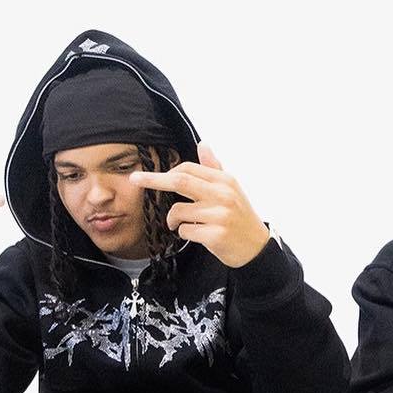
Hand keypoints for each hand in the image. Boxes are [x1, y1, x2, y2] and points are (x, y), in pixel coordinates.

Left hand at [129, 142, 270, 267]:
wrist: (256, 248)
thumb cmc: (239, 218)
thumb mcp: (231, 189)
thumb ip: (214, 168)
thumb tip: (203, 144)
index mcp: (224, 181)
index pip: (189, 169)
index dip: (166, 172)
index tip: (148, 176)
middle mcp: (223, 195)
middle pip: (180, 181)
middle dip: (154, 179)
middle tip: (135, 180)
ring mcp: (220, 215)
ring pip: (179, 211)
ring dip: (173, 220)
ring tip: (181, 224)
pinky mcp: (216, 235)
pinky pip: (185, 231)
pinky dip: (184, 233)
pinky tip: (196, 235)